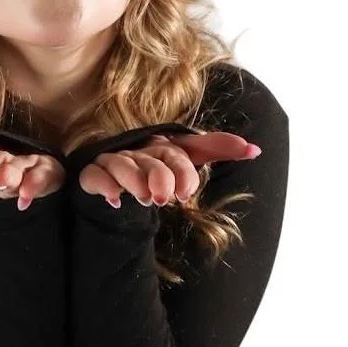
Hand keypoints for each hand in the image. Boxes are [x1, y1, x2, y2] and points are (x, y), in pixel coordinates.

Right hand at [78, 131, 261, 208]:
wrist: (111, 180)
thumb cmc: (151, 168)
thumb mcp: (183, 156)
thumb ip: (215, 148)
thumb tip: (256, 149)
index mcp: (160, 146)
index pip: (176, 153)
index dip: (183, 172)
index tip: (186, 195)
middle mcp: (137, 150)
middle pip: (150, 158)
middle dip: (160, 176)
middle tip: (167, 199)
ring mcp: (113, 161)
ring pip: (123, 164)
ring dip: (134, 180)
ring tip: (146, 199)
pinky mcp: (91, 174)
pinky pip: (93, 176)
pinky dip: (103, 185)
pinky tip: (114, 200)